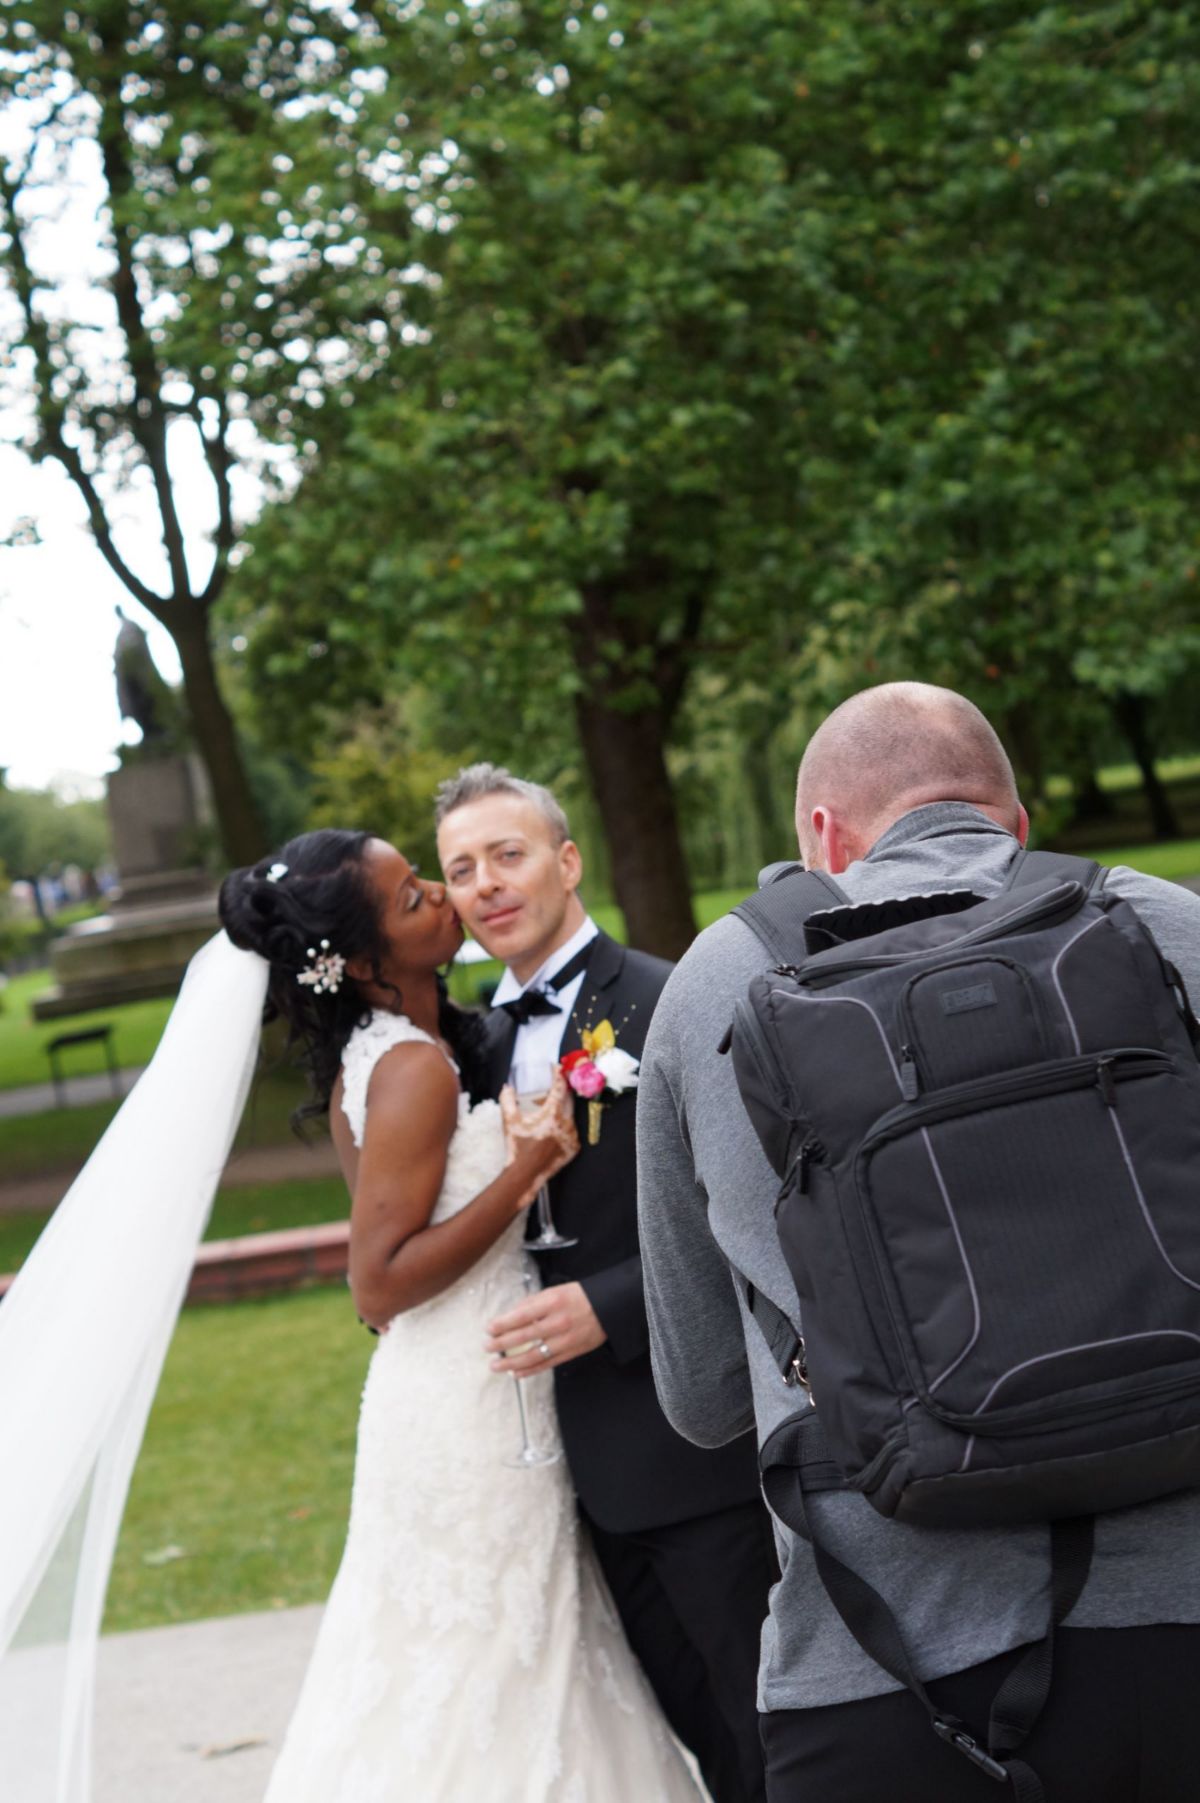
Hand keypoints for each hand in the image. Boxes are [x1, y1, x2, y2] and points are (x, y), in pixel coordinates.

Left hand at [486, 1281, 605, 1373]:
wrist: (610, 1308)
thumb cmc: (579, 1297)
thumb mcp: (555, 1291)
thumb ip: (533, 1302)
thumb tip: (510, 1315)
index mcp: (552, 1302)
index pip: (521, 1315)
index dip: (503, 1324)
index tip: (489, 1329)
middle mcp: (558, 1322)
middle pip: (524, 1337)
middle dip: (502, 1344)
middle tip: (487, 1347)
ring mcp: (565, 1340)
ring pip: (533, 1355)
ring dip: (511, 1363)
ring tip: (495, 1365)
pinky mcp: (571, 1353)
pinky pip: (547, 1364)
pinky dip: (530, 1370)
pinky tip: (516, 1373)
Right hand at [499, 1069, 579, 1206]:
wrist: (525, 1174)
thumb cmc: (518, 1147)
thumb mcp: (509, 1122)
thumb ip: (507, 1100)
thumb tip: (507, 1087)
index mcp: (552, 1114)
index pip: (560, 1087)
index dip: (559, 1075)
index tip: (557, 1068)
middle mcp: (566, 1123)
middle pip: (569, 1099)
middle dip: (562, 1091)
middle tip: (554, 1086)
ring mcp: (572, 1136)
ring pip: (570, 1115)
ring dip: (562, 1110)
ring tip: (548, 1112)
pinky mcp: (574, 1147)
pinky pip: (572, 1130)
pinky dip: (564, 1126)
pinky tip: (552, 1128)